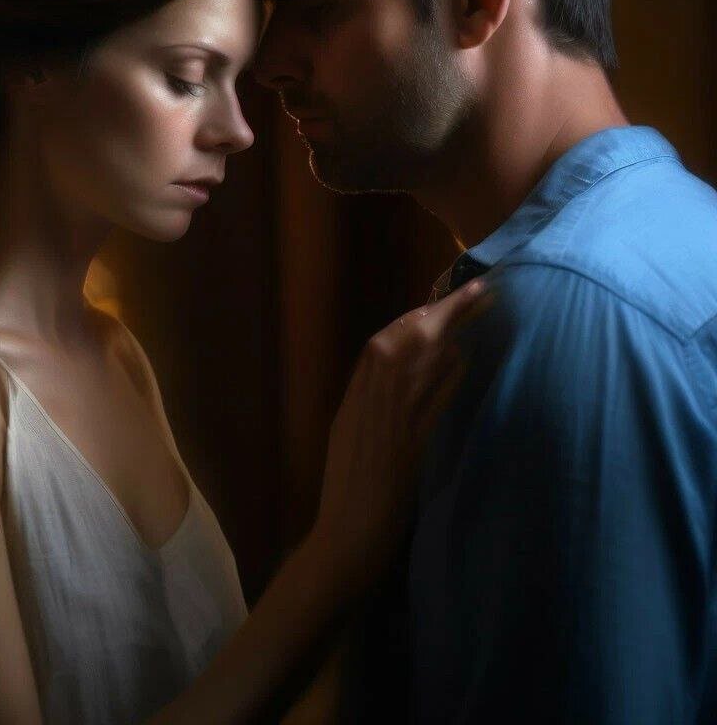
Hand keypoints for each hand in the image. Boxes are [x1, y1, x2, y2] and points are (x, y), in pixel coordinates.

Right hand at [307, 278, 492, 594]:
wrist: (344, 539)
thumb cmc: (347, 494)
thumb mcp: (349, 437)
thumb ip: (368, 405)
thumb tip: (396, 375)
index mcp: (351, 400)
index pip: (383, 343)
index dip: (416, 316)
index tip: (442, 298)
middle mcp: (367, 404)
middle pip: (403, 342)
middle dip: (441, 309)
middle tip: (477, 287)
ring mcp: (386, 423)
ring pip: (417, 363)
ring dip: (452, 332)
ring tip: (481, 308)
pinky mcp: (407, 447)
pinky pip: (429, 401)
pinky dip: (448, 376)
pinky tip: (467, 359)